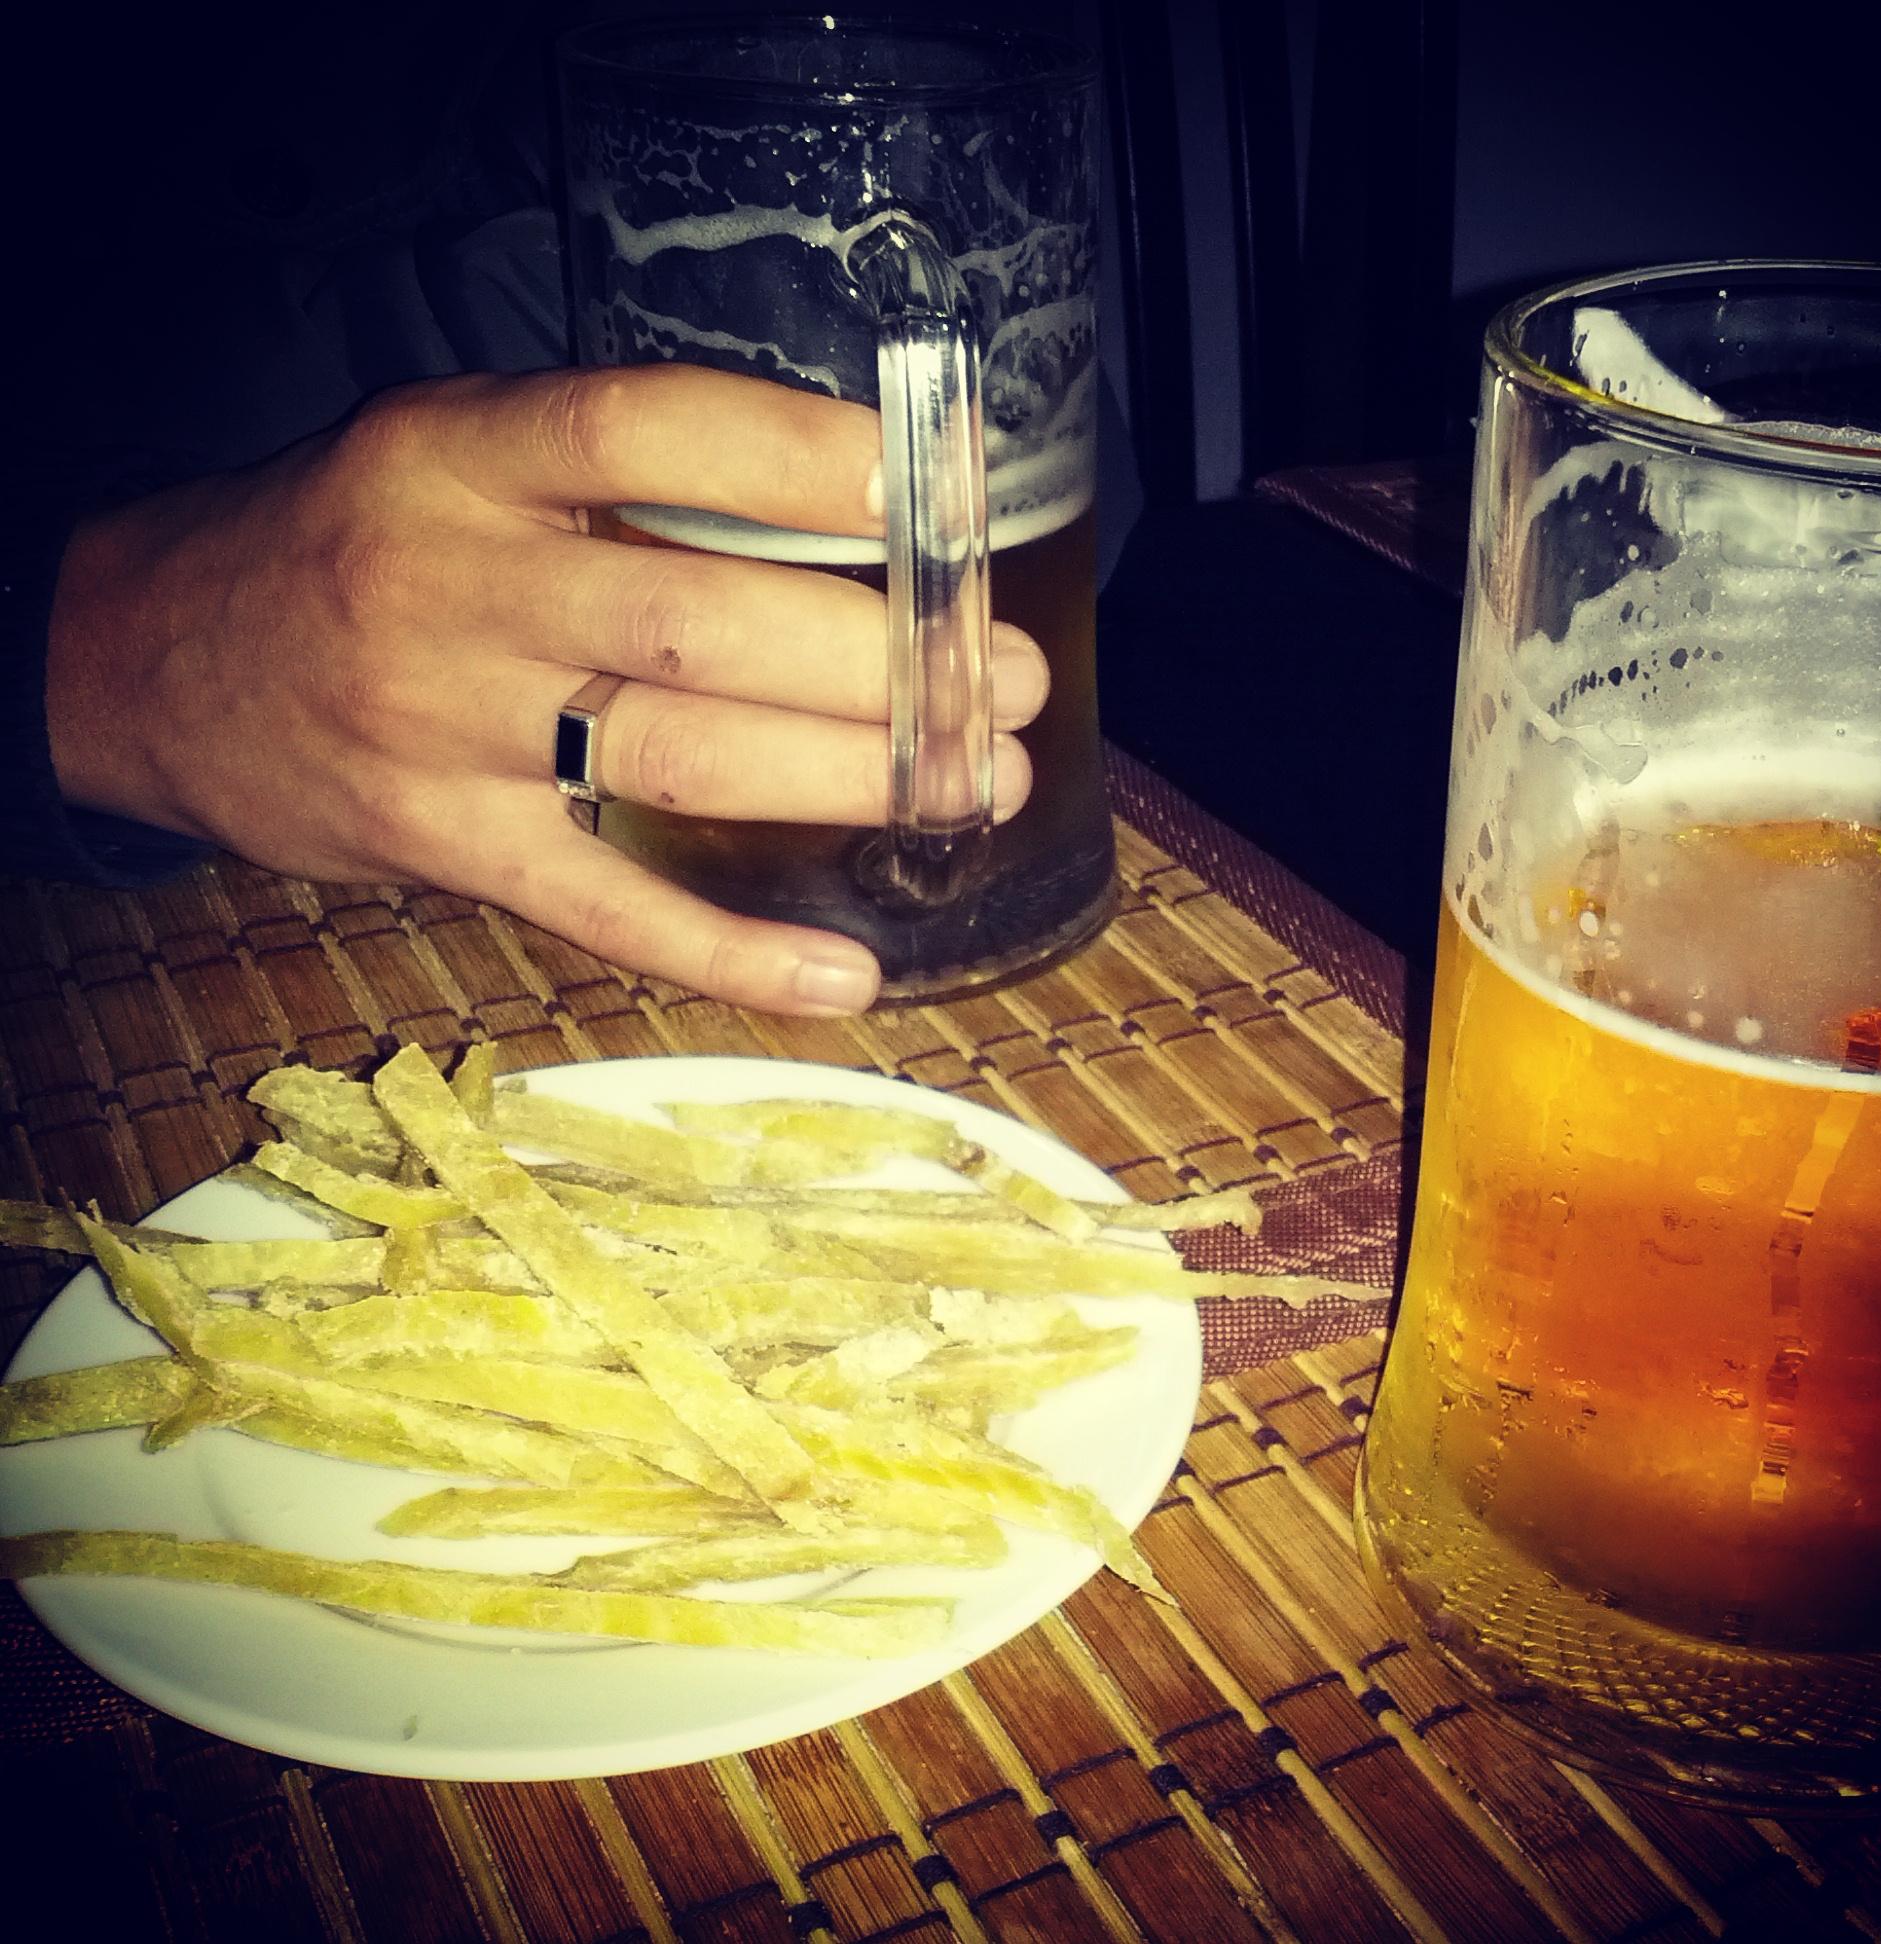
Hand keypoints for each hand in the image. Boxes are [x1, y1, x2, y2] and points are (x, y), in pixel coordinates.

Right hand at [45, 366, 1048, 1013]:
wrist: (158, 660)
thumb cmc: (352, 541)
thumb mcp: (453, 452)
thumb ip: (614, 477)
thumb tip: (844, 509)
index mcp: (460, 454)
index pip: (648, 433)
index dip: (799, 458)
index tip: (932, 491)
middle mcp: (452, 585)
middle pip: (696, 622)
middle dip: (878, 659)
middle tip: (1004, 682)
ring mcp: (446, 730)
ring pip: (676, 756)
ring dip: (848, 777)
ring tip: (981, 783)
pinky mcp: (450, 849)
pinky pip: (606, 907)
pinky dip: (733, 950)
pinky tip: (849, 971)